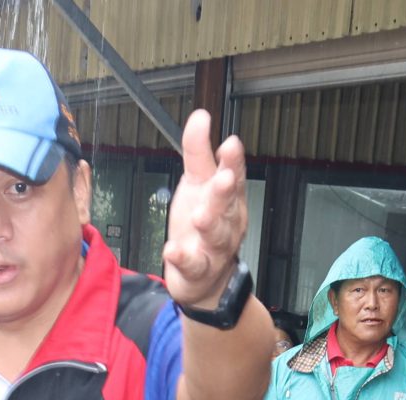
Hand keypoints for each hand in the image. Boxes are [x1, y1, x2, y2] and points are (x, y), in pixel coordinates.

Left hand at [161, 110, 248, 311]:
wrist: (205, 278)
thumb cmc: (202, 224)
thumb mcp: (198, 183)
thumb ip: (198, 152)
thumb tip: (201, 115)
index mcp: (228, 196)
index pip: (233, 175)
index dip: (233, 161)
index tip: (230, 144)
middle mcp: (226, 221)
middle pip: (228, 205)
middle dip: (226, 191)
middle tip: (222, 179)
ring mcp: (214, 247)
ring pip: (216, 235)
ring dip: (209, 224)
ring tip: (200, 215)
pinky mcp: (198, 270)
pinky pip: (193, 264)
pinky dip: (183, 258)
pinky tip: (172, 250)